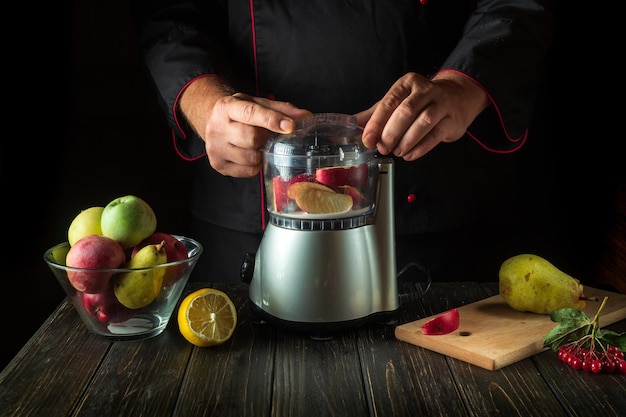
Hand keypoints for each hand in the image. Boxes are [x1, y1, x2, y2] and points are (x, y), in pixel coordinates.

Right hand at [180, 77, 310, 176]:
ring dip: (261, 153)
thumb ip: (281, 109)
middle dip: (266, 139)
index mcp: (227, 107)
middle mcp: (216, 127)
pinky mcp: (218, 165)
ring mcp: (215, 148)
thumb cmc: (240, 114)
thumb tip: (305, 116)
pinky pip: (247, 171)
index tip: (290, 127)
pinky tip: (251, 155)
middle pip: (251, 138)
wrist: (213, 121)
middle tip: (267, 136)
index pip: (251, 114)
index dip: (272, 120)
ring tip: (258, 146)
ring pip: (250, 158)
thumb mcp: (258, 104)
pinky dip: (255, 166)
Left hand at [356, 71, 488, 160]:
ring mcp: (442, 104)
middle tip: (383, 148)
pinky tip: (409, 154)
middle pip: (406, 112)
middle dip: (391, 133)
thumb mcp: (397, 102)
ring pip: (422, 123)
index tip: (367, 139)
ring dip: (406, 141)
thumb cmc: (421, 101)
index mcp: (407, 83)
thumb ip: (375, 114)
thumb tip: (351, 125)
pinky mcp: (452, 121)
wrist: (457, 96)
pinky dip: (420, 148)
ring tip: (397, 152)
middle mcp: (425, 90)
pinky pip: (435, 136)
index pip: (389, 102)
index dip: (376, 123)